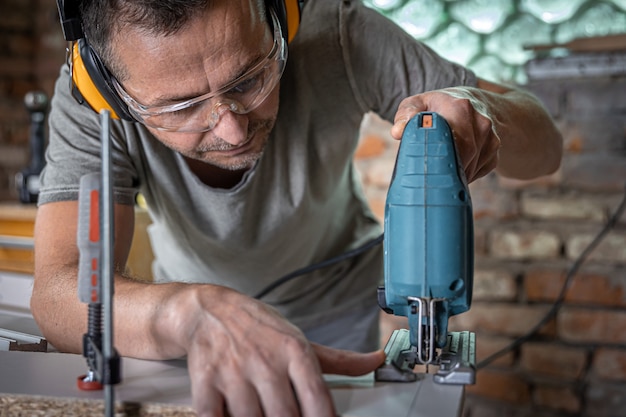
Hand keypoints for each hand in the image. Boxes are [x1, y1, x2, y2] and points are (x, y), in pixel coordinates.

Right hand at [180, 286, 384, 416]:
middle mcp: (266, 362)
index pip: (317, 399)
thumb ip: (339, 360)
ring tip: (262, 412)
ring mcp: (234, 373)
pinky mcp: (205, 382)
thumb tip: (377, 361)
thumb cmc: (259, 327)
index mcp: (295, 352)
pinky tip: (233, 414)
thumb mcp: (300, 339)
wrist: (210, 310)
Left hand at [390, 88, 500, 182]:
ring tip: (437, 171)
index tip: (424, 168)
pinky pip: (478, 172)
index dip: (435, 158)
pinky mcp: (495, 152)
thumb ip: (406, 114)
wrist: (477, 102)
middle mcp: (481, 122)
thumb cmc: (440, 106)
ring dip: (453, 174)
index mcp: (461, 108)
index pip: (450, 140)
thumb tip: (397, 132)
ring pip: (470, 169)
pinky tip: (454, 166)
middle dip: (443, 171)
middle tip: (426, 178)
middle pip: (462, 158)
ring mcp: (491, 138)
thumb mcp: (420, 103)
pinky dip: (464, 174)